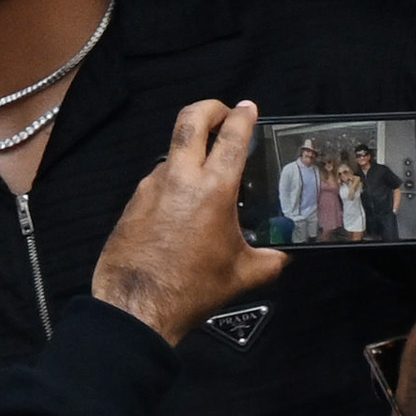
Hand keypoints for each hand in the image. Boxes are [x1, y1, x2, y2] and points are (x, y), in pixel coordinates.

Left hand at [91, 101, 290, 345]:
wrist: (136, 307)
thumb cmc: (192, 289)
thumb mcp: (243, 274)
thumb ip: (270, 259)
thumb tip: (283, 256)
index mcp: (212, 189)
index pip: (231, 136)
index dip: (243, 116)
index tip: (249, 108)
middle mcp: (178, 179)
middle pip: (190, 120)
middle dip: (209, 108)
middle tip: (223, 114)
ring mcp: (150, 188)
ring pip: (172, 154)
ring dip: (189, 155)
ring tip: (205, 176)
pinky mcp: (132, 203)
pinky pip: (157, 182)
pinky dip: (173, 183)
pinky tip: (182, 207)